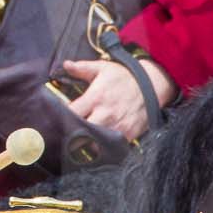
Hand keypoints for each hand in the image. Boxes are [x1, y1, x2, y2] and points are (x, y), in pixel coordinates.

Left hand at [63, 56, 179, 140]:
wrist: (153, 85)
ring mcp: (117, 126)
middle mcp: (105, 114)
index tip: (60, 118)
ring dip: (87, 143)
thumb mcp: (103, 68)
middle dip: (72, 134)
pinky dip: (103, 147)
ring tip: (82, 140)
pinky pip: (111, 147)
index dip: (62, 118)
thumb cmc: (125, 77)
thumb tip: (65, 65)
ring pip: (95, 143)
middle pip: (81, 132)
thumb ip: (82, 68)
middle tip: (69, 133)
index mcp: (95, 98)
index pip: (71, 113)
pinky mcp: (128, 135)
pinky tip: (98, 143)